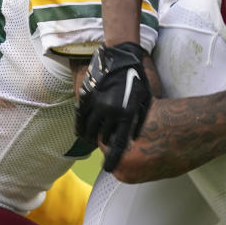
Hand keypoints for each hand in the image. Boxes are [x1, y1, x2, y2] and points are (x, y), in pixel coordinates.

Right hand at [76, 42, 151, 172]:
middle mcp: (109, 111)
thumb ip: (139, 120)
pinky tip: (82, 131)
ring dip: (91, 136)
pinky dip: (81, 126)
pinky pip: (80, 116)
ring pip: (89, 128)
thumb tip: (133, 139)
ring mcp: (95, 103)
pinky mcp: (85, 95)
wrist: (120, 56)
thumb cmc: (137, 78)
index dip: (113, 158)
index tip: (110, 168)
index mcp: (125, 113)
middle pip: (103, 137)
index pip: (118, 143)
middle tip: (106, 144)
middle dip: (105, 142)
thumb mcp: (145, 99)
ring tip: (92, 140)